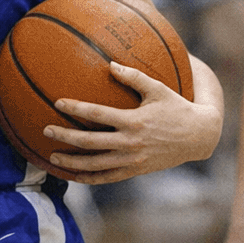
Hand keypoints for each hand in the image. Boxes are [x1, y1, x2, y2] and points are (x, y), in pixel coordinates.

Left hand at [43, 61, 220, 183]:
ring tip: (51, 157)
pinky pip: (107, 178)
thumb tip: (110, 64)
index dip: (76, 108)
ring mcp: (132, 160)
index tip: (58, 103)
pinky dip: (89, 178)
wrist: (198, 137)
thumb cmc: (176, 107)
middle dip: (65, 137)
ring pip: (95, 165)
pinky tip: (73, 175)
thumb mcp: (158, 88)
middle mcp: (130, 143)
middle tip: (45, 130)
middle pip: (90, 143)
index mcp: (134, 121)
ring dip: (72, 162)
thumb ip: (133, 76)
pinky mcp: (135, 170)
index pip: (97, 114)